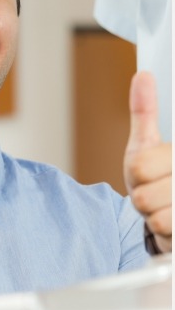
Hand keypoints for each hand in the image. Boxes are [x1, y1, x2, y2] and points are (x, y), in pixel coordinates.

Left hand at [124, 71, 171, 252]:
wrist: (173, 216)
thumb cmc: (156, 176)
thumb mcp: (146, 143)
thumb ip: (144, 112)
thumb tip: (143, 76)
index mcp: (174, 154)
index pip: (139, 167)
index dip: (138, 172)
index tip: (150, 171)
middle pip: (143, 194)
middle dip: (143, 195)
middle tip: (156, 190)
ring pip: (155, 216)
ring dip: (153, 215)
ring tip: (164, 205)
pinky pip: (166, 233)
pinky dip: (163, 231)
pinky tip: (172, 223)